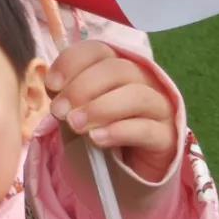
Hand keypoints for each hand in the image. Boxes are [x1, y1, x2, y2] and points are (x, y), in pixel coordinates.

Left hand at [47, 41, 178, 181]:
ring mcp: (160, 106)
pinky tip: (97, 139)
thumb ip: (67, 95)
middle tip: (60, 111)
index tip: (52, 84)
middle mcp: (143, 79)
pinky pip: (147, 129)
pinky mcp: (167, 136)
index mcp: (118, 64)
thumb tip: (54, 87)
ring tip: (75, 125)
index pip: (98, 50)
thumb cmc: (99, 127)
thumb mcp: (77, 108)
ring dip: (101, 108)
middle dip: (82, 88)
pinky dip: (119, 131)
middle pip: (117, 69)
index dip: (72, 62)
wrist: (126, 168)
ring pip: (136, 95)